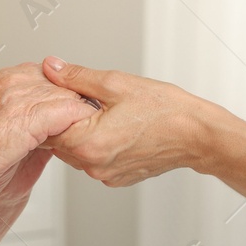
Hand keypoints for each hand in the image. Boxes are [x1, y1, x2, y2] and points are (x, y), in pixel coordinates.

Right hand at [0, 63, 96, 195]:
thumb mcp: (0, 128)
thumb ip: (29, 122)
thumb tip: (56, 129)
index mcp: (6, 79)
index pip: (52, 78)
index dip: (66, 96)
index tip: (80, 110)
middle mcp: (15, 81)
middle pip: (64, 84)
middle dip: (79, 102)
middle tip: (98, 119)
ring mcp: (22, 95)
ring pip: (70, 96)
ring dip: (84, 115)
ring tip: (99, 130)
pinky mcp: (31, 115)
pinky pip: (71, 113)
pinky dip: (82, 124)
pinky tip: (90, 136)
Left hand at [39, 57, 217, 186]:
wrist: (197, 134)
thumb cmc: (165, 110)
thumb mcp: (116, 83)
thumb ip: (77, 77)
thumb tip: (51, 67)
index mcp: (88, 144)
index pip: (48, 127)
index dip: (52, 107)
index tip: (62, 93)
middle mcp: (94, 165)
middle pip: (60, 141)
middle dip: (67, 120)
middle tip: (86, 99)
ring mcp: (105, 175)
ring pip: (77, 151)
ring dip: (83, 132)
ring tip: (105, 112)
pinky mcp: (117, 178)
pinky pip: (95, 160)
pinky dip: (98, 145)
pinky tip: (116, 128)